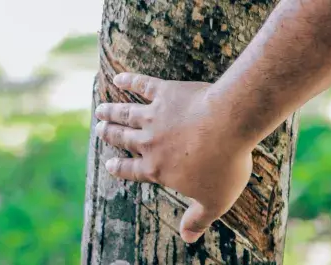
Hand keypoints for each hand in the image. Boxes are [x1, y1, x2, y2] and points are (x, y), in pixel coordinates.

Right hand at [95, 73, 253, 242]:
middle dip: (110, 134)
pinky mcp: (165, 93)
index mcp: (157, 169)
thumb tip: (188, 239)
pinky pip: (142, 85)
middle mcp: (149, 142)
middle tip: (100, 129)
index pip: (132, 170)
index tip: (109, 164)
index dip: (119, 168)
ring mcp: (155, 116)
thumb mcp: (214, 201)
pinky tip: (119, 77)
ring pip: (126, 113)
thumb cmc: (224, 165)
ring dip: (111, 111)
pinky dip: (129, 80)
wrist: (230, 125)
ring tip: (101, 109)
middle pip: (123, 138)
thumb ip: (198, 220)